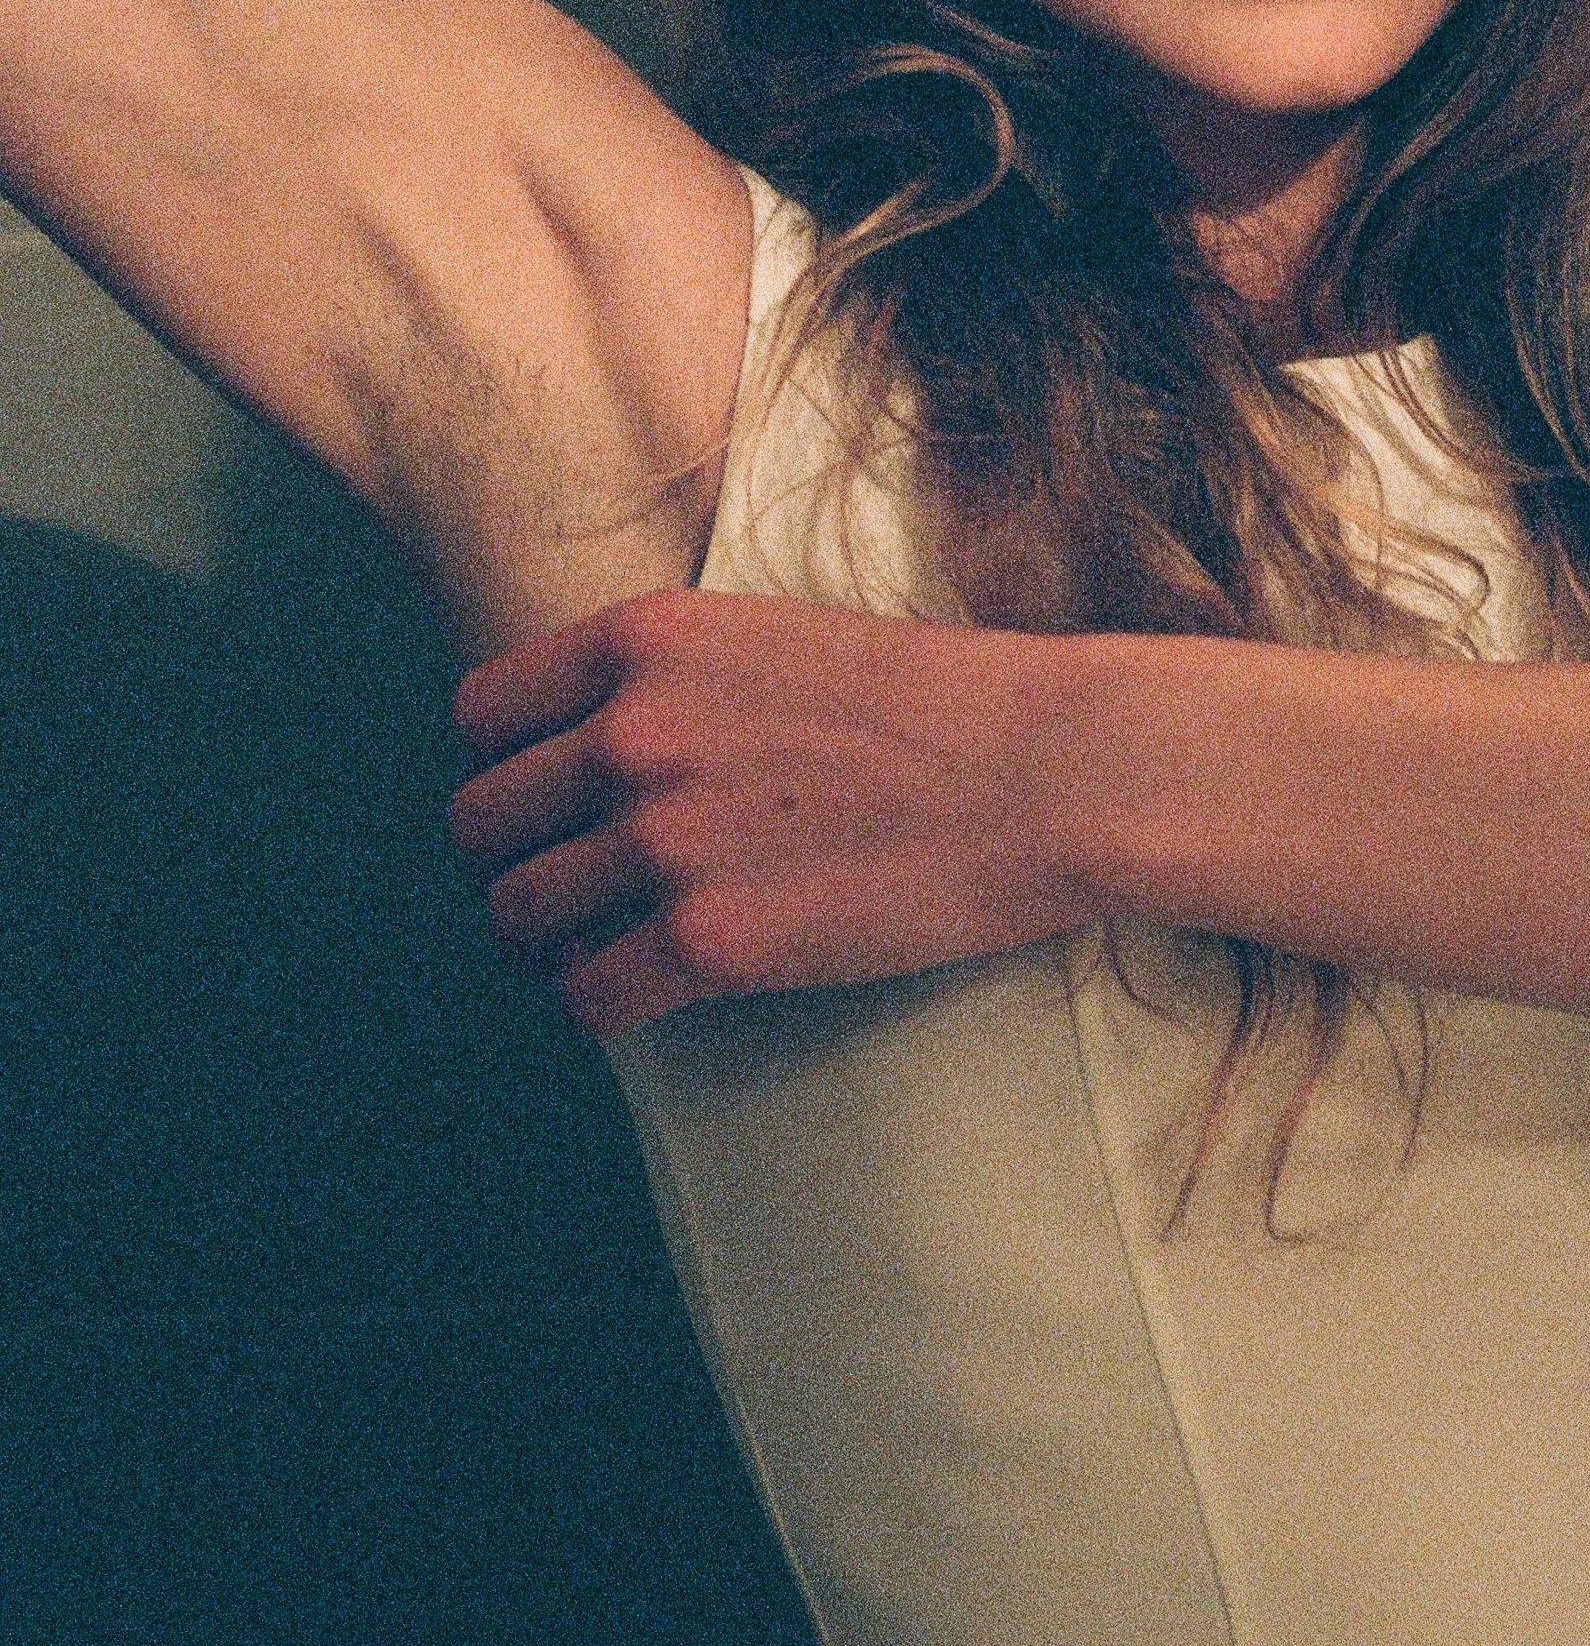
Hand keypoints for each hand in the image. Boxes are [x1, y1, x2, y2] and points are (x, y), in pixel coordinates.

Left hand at [449, 588, 1090, 1036]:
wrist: (1051, 770)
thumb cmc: (944, 706)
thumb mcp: (780, 639)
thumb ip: (678, 680)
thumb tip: (603, 745)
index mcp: (647, 639)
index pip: (482, 715)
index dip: (503, 768)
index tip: (544, 803)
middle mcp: (633, 731)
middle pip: (481, 823)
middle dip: (514, 863)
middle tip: (564, 891)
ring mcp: (664, 838)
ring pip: (515, 917)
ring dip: (545, 944)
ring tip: (592, 950)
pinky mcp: (710, 942)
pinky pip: (585, 998)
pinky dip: (598, 1006)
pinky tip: (641, 996)